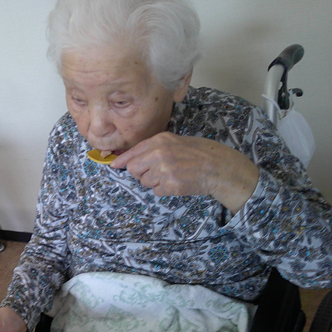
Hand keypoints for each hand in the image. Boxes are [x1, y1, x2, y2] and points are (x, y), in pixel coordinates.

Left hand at [109, 132, 258, 214]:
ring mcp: (164, 170)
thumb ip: (154, 148)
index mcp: (160, 141)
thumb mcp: (175, 142)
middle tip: (156, 172)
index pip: (133, 152)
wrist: (218, 167)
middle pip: (133, 169)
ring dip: (154, 182)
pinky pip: (156, 191)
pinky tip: (176, 182)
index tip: (113, 165)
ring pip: (144, 181)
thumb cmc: (198, 153)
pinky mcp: (170, 185)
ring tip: (172, 175)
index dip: (122, 160)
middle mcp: (159, 154)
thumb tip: (130, 159)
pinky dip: (164, 190)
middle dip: (140, 173)